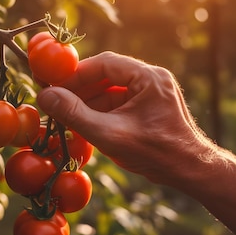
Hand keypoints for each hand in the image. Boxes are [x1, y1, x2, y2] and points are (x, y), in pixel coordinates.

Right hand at [36, 51, 214, 183]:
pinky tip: (85, 125)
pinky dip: (102, 112)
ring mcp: (153, 93)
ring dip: (89, 102)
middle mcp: (152, 79)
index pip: (105, 63)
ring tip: (66, 117)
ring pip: (112, 90)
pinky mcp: (151, 108)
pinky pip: (121, 103)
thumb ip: (75, 114)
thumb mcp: (109, 134)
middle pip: (108, 75)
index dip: (76, 74)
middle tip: (55, 102)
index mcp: (148, 77)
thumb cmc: (155, 153)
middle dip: (80, 89)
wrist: (190, 171)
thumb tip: (45, 96)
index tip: (53, 86)